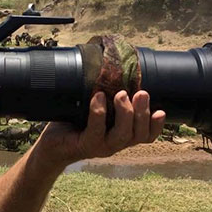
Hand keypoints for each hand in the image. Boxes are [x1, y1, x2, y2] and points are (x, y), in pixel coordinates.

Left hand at [35, 90, 164, 167]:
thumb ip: (109, 95)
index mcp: (121, 135)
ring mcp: (101, 146)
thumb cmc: (74, 122)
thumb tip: (116, 65)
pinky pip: (96, 131)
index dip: (156, 126)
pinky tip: (98, 98)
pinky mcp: (85, 145)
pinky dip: (98, 112)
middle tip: (142, 92)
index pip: (146, 136)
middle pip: (138, 135)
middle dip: (143, 113)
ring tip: (122, 94)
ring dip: (125, 113)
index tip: (161, 111)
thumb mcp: (94, 108)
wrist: (51, 144)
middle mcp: (115, 143)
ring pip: (122, 135)